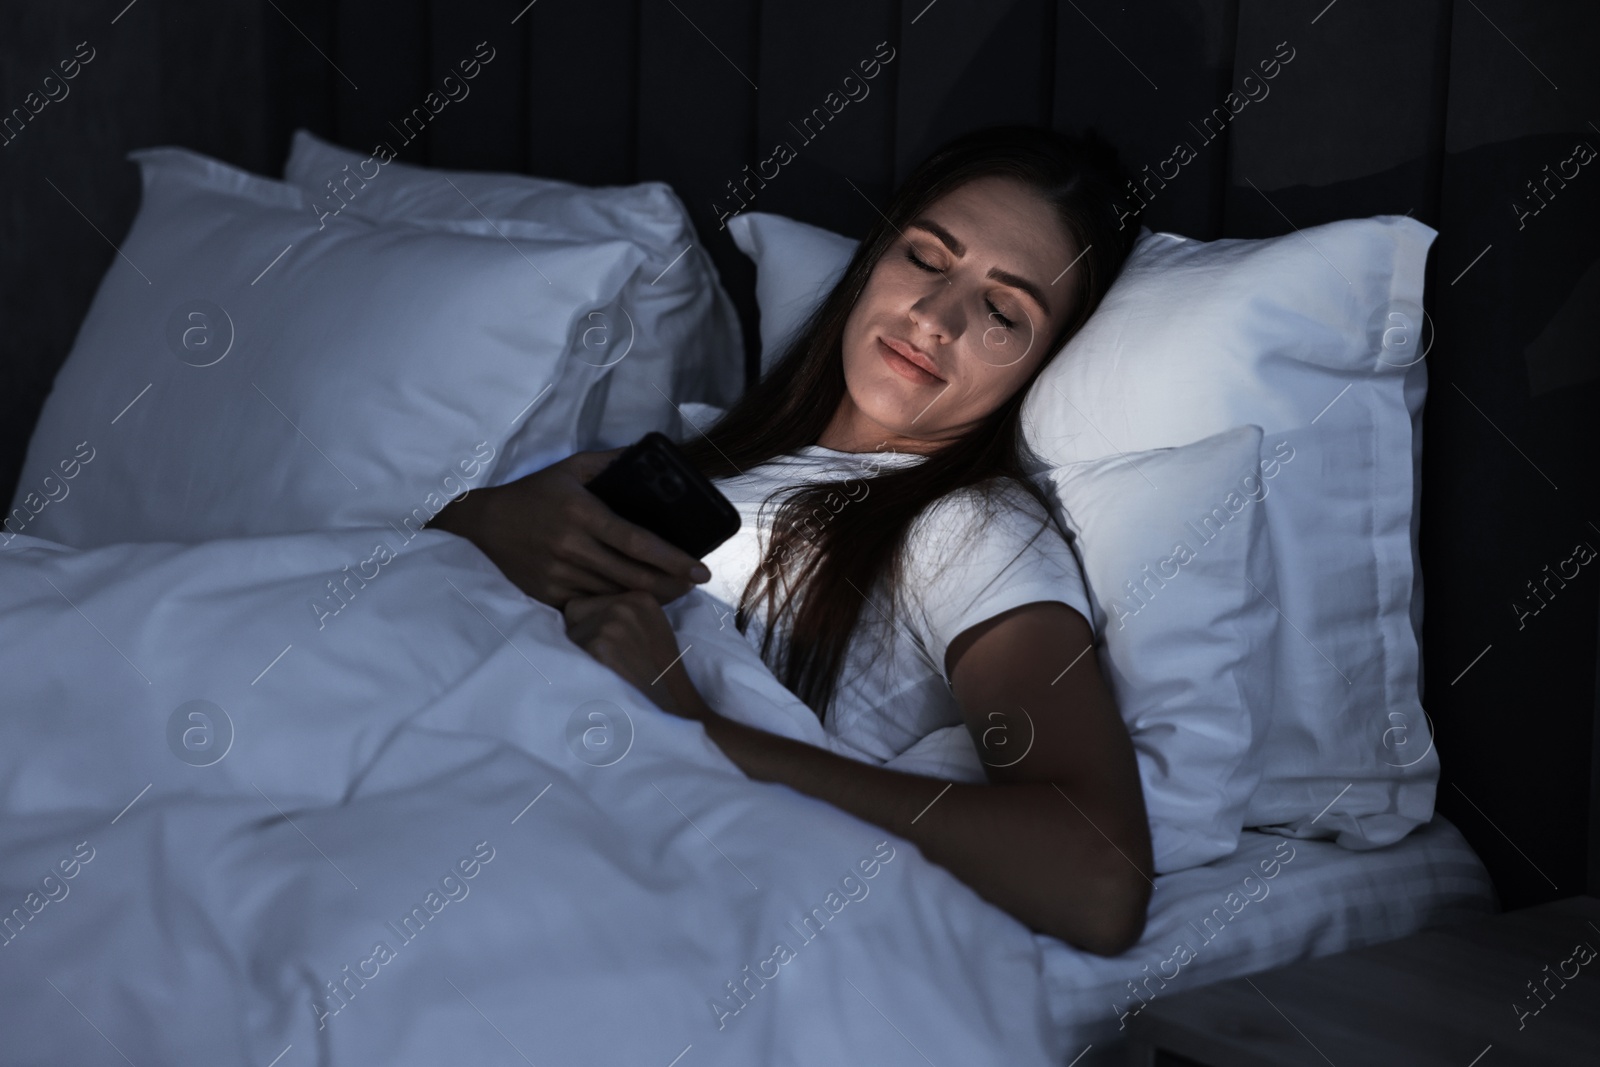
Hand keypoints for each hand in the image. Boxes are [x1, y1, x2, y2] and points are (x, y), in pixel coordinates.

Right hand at [429, 448, 712, 610]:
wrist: (484, 524)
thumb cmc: (534, 493)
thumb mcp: (571, 467)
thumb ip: (611, 462)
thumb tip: (650, 456)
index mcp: (582, 513)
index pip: (637, 542)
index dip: (673, 560)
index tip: (700, 570)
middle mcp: (571, 547)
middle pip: (633, 577)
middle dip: (671, 586)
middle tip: (693, 586)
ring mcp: (558, 574)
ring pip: (615, 595)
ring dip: (648, 598)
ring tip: (672, 592)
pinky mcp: (548, 594)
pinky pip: (592, 605)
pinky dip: (616, 605)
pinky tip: (633, 602)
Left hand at [563, 590, 711, 720]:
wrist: (677, 712)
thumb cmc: (659, 678)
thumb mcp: (651, 631)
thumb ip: (623, 615)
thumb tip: (576, 610)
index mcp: (640, 597)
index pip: (585, 603)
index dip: (588, 626)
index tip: (611, 649)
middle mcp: (626, 604)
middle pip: (573, 614)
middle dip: (582, 637)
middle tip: (609, 664)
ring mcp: (613, 622)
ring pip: (569, 636)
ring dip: (579, 655)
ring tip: (608, 674)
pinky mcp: (601, 644)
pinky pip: (570, 654)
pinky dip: (580, 671)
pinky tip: (604, 682)